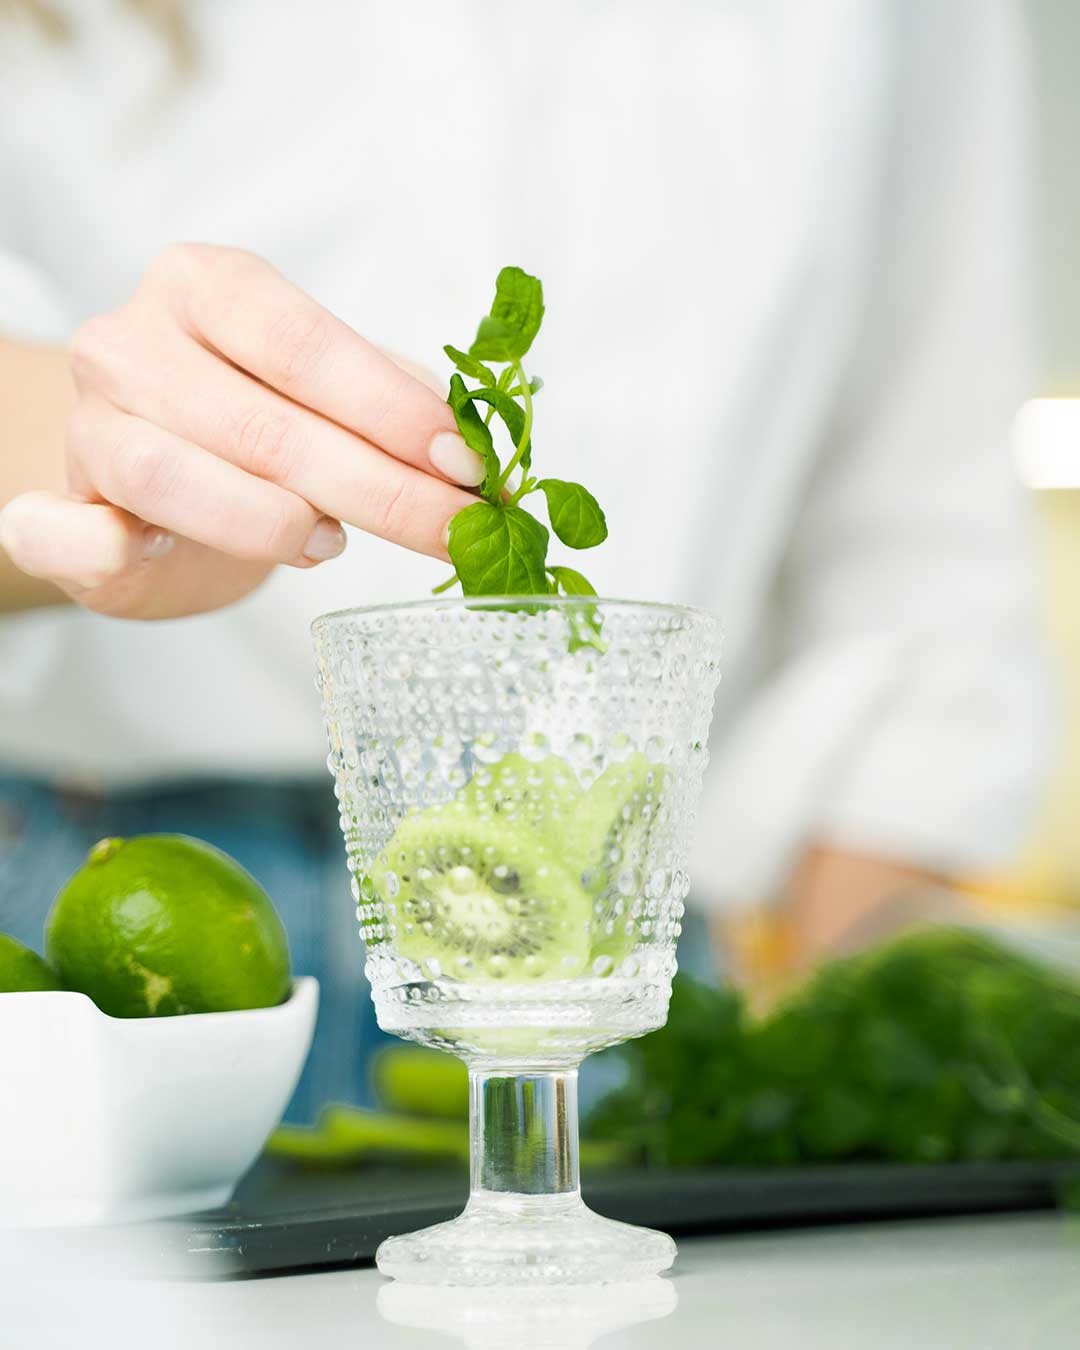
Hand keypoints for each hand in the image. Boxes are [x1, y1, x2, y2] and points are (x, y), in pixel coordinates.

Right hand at [0, 244, 482, 618]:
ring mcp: (86, 425)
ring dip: (271, 522)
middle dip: (380, 489)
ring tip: (329, 542)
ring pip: (171, 475)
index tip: (470, 467)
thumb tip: (464, 432)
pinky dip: (104, 550)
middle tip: (454, 533)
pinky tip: (147, 554)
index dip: (395, 413)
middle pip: (263, 424)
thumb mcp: (317, 391)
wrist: (145, 486)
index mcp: (204, 288)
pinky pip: (65, 532)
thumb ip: (384, 398)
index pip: (306, 345)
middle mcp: (132, 343)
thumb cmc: (244, 431)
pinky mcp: (56, 510)